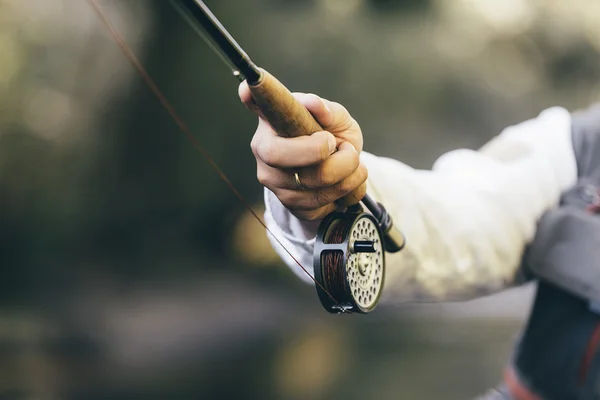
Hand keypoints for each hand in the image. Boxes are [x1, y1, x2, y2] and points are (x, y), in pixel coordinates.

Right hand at [239, 82, 366, 220]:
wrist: (340, 175)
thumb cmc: (332, 138)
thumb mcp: (337, 120)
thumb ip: (329, 111)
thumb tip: (316, 106)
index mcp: (273, 121)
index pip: (257, 104)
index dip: (252, 98)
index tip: (248, 88)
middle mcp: (265, 151)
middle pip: (278, 155)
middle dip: (319, 151)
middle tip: (341, 146)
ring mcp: (274, 181)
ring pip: (312, 182)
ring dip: (348, 171)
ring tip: (352, 161)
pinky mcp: (290, 205)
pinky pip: (322, 203)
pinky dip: (348, 191)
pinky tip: (346, 181)